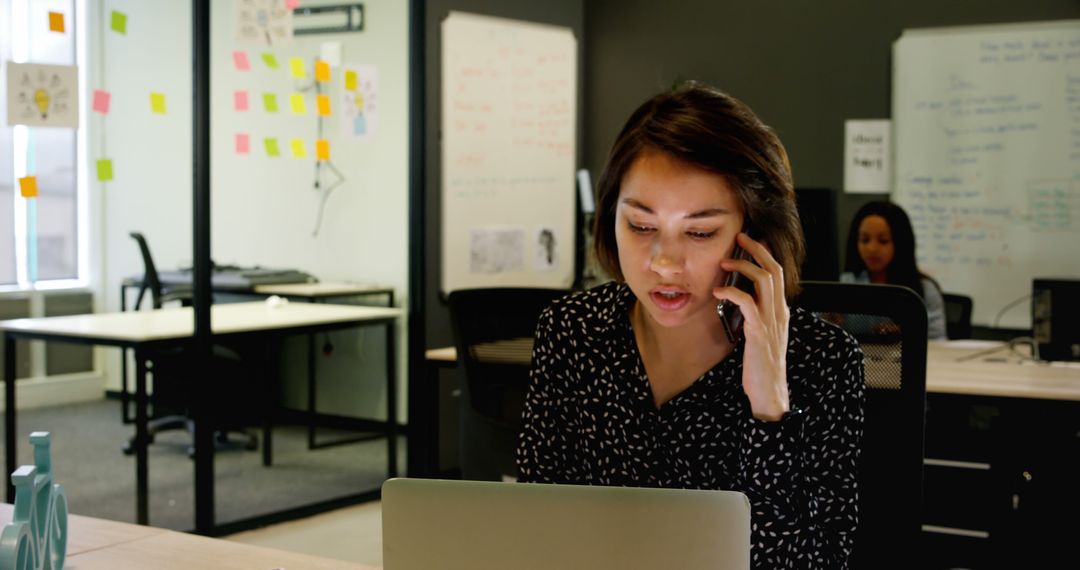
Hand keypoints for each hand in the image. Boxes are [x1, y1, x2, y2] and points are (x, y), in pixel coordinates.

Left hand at [713, 233, 789, 420]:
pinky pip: (749, 303)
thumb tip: (742, 301)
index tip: (750, 241)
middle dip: (757, 250)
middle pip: (774, 270)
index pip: (778, 274)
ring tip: (725, 261)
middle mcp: (780, 312)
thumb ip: (756, 316)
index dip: (765, 255)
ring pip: (764, 281)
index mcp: (780, 311)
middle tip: (740, 237)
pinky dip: (733, 292)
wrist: (770, 391)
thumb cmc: (761, 366)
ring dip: (744, 266)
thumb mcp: (761, 335)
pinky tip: (718, 291)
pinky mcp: (759, 332)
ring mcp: (772, 321)